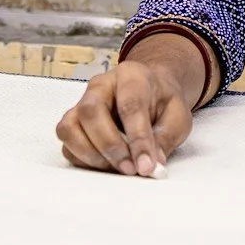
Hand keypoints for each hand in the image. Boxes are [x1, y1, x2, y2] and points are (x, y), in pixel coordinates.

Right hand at [55, 37, 202, 175]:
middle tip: (130, 169)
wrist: (150, 93)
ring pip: (70, 127)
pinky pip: (67, 143)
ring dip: (91, 154)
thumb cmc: (162, 102)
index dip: (137, 138)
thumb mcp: (177, 116)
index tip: (146, 165)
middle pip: (91, 111)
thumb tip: (150, 164)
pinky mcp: (73, 122)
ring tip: (117, 168)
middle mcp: (100, 85)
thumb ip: (165, 138)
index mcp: (131, 75)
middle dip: (109, 146)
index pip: (130, 105)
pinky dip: (83, 159)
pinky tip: (106, 164)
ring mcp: (82, 103)